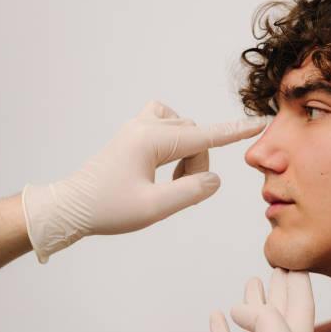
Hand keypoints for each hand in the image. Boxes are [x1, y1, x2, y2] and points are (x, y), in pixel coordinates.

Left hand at [22, 101, 266, 262]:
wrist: (70, 207)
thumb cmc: (107, 209)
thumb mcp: (153, 208)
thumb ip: (190, 192)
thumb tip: (213, 178)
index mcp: (151, 140)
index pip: (204, 135)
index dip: (235, 132)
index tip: (260, 123)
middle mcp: (145, 126)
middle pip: (194, 136)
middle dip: (197, 164)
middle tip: (182, 194)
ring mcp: (137, 126)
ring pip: (183, 131)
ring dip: (187, 155)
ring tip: (170, 183)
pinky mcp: (133, 132)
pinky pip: (166, 122)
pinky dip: (176, 141)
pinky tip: (166, 159)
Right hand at [209, 268, 314, 331]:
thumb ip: (267, 318)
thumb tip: (239, 310)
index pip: (302, 304)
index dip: (300, 281)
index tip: (297, 259)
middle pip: (280, 312)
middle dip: (280, 288)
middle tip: (278, 266)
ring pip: (254, 327)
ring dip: (252, 303)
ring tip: (252, 281)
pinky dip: (220, 330)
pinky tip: (217, 316)